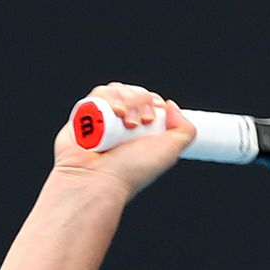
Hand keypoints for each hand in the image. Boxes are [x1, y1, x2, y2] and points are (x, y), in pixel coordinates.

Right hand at [52, 80, 196, 199]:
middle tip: (136, 125)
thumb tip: (171, 106)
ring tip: (122, 124)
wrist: (97, 180)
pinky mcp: (84, 115)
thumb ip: (184, 130)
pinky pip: (99, 93)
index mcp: (141, 132)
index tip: (151, 119)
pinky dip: (107, 99)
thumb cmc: (130, 172)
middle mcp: (122, 124)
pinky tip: (110, 115)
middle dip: (139, 102)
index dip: (152, 102)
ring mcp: (103, 119)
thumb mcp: (169, 153)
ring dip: (125, 100)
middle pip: (135, 92)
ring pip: (117, 89)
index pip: (149, 100)